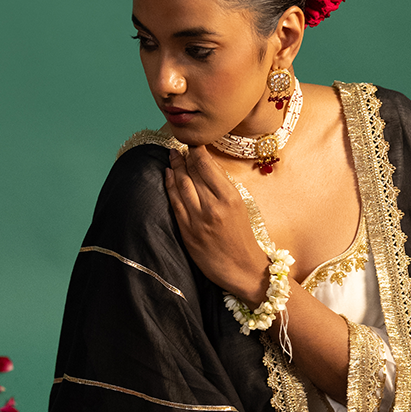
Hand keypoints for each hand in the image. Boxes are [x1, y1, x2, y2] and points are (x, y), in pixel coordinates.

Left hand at [165, 146, 268, 301]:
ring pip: (181, 184)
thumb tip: (206, 163)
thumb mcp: (240, 206)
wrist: (241, 268)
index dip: (196, 150)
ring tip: (172, 156)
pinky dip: (169, 185)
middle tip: (179, 147)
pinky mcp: (187, 231)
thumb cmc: (242, 236)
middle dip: (184, 157)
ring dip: (175, 167)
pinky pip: (174, 202)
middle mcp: (213, 207)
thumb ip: (223, 185)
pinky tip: (167, 174)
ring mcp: (198, 219)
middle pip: (192, 172)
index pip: (206, 165)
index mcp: (230, 198)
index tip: (193, 143)